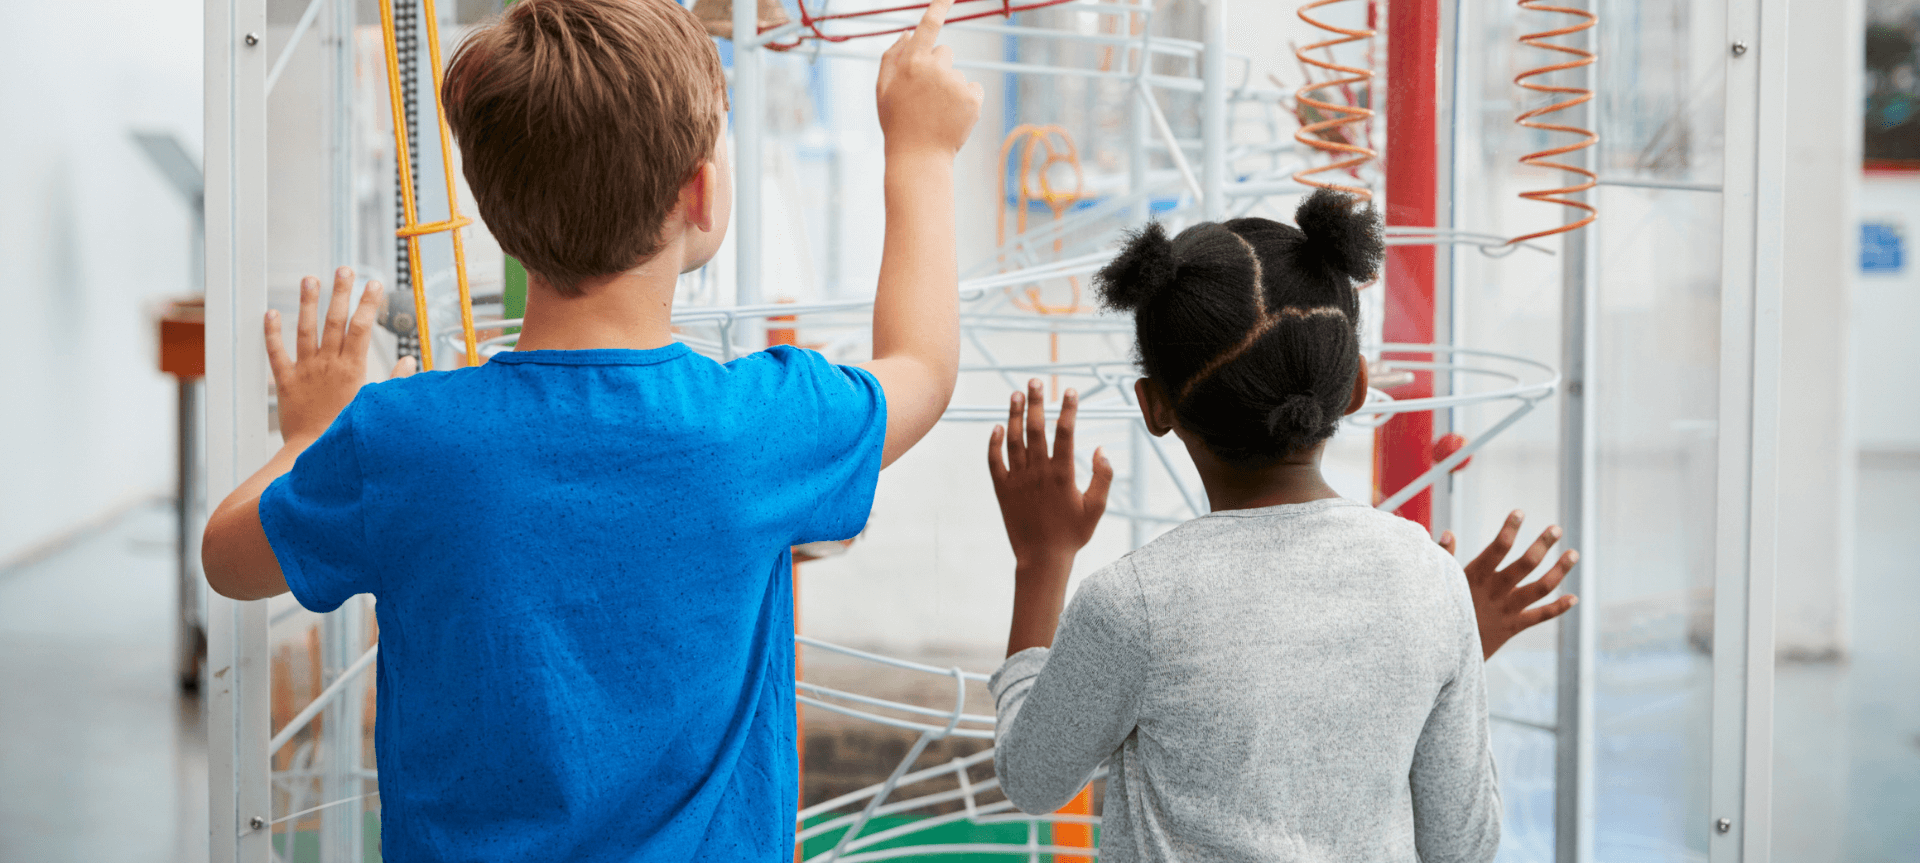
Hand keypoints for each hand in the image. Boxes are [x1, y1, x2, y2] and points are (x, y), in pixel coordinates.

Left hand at [267, 267, 414, 443]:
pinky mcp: (286, 381)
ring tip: (310, 279)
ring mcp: (306, 370)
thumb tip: (409, 361)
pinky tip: (271, 312)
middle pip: (335, 321)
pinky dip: (272, 332)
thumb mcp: (377, 405)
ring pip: (306, 330)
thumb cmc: (348, 432)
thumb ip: (395, 381)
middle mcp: (328, 364)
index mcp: (353, 369)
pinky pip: (276, 353)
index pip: (362, 327)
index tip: (374, 284)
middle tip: (344, 269)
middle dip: (341, 292)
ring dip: (308, 302)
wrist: (313, 453)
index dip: (368, 303)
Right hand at [875, 0, 982, 159]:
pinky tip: (952, 117)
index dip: (939, 8)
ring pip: (957, 74)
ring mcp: (955, 83)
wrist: (918, 157)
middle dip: (938, 68)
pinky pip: (973, 89)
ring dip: (950, 88)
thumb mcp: (883, 89)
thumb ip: (892, 57)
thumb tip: (909, 33)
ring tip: (937, 113)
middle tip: (926, 96)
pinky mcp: (973, 99)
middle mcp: (935, 68)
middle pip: (945, 53)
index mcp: (911, 63)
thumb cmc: (898, 122)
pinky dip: (966, 100)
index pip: (928, 27)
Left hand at [988, 380, 1113, 570]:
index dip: (1067, 409)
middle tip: (1035, 380)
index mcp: (1062, 475)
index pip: (1065, 433)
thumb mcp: (1097, 508)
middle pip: (1036, 429)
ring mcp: (1018, 480)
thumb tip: (1100, 448)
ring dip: (1015, 415)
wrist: (1041, 559)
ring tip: (1015, 394)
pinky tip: (997, 426)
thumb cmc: (1072, 535)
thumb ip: (1103, 477)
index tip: (1069, 390)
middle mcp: (1038, 473)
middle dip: (1036, 402)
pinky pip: (994, 461)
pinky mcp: (1002, 490)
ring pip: (1014, 440)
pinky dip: (994, 443)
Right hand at [1440, 510, 1579, 659]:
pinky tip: (1574, 598)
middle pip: (1526, 564)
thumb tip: (1449, 533)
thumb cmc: (1441, 611)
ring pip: (1540, 588)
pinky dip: (1558, 608)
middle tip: (1556, 529)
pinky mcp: (1513, 626)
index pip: (1497, 548)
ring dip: (1559, 570)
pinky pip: (1540, 617)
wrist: (1444, 651)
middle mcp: (1496, 591)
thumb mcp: (1441, 583)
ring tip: (1574, 554)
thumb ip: (1446, 557)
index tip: (1520, 513)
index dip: (1510, 529)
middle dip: (1543, 544)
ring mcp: (1507, 609)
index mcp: (1476, 576)